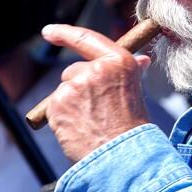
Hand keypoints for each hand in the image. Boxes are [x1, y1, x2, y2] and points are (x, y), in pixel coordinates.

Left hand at [41, 23, 150, 161]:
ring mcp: (75, 85)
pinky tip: (78, 129)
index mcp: (119, 61)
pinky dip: (61, 118)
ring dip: (70, 105)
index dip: (65, 33)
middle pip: (73, 71)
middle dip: (77, 88)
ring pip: (64, 91)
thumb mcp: (135, 93)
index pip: (87, 39)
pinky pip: (53, 107)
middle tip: (95, 112)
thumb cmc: (132, 129)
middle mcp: (96, 68)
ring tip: (90, 123)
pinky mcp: (59, 102)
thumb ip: (131, 72)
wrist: (123, 158)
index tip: (49, 32)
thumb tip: (142, 59)